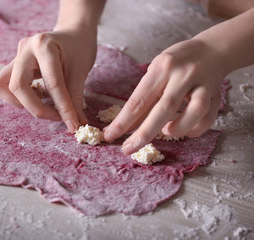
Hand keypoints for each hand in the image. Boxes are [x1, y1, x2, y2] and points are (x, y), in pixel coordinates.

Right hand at [0, 27, 96, 132]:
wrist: (73, 33)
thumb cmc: (79, 48)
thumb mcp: (80, 71)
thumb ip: (75, 99)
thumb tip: (76, 125)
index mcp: (44, 45)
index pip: (52, 83)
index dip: (63, 108)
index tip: (72, 125)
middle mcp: (25, 49)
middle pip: (17, 86)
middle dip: (35, 108)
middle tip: (56, 117)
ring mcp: (16, 56)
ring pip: (2, 85)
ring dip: (20, 103)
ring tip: (43, 105)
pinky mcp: (14, 64)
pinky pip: (5, 85)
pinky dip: (19, 97)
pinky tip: (37, 97)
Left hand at [104, 39, 224, 154]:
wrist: (211, 51)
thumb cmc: (176, 64)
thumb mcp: (156, 72)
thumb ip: (145, 97)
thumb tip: (127, 127)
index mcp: (162, 67)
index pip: (139, 99)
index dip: (123, 121)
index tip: (110, 135)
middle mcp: (183, 74)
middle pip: (164, 109)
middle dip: (143, 134)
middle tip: (128, 149)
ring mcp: (203, 84)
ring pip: (194, 112)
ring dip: (177, 129)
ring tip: (165, 132)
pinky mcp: (217, 95)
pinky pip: (208, 118)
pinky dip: (194, 130)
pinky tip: (184, 130)